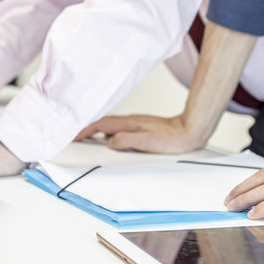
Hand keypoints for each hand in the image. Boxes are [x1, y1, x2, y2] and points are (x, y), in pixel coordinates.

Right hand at [75, 114, 199, 153]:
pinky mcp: (140, 127)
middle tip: (75, 137)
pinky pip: (118, 129)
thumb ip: (127, 140)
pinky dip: (109, 133)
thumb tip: (110, 142)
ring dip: (97, 131)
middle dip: (87, 129)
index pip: (100, 125)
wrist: (189, 131)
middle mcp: (129, 121)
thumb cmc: (172, 138)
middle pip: (102, 124)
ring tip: (88, 139)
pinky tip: (111, 140)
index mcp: (128, 123)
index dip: (85, 130)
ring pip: (110, 126)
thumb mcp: (148, 142)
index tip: (73, 135)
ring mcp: (134, 123)